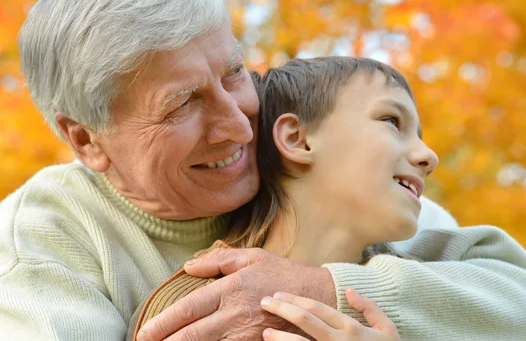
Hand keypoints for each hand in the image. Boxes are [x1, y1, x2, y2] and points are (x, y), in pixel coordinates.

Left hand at [136, 248, 336, 340]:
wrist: (316, 297)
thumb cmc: (282, 274)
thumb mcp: (252, 257)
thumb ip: (218, 260)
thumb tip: (187, 266)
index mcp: (231, 288)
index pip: (189, 309)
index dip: (163, 323)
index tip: (144, 332)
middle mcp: (235, 313)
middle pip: (192, 334)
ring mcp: (246, 333)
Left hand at [259, 288, 400, 340]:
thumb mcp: (388, 330)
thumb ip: (369, 308)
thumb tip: (349, 290)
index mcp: (351, 327)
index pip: (316, 307)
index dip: (295, 300)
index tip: (278, 295)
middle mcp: (338, 340)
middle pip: (304, 319)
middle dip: (282, 309)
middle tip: (265, 303)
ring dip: (279, 338)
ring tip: (265, 334)